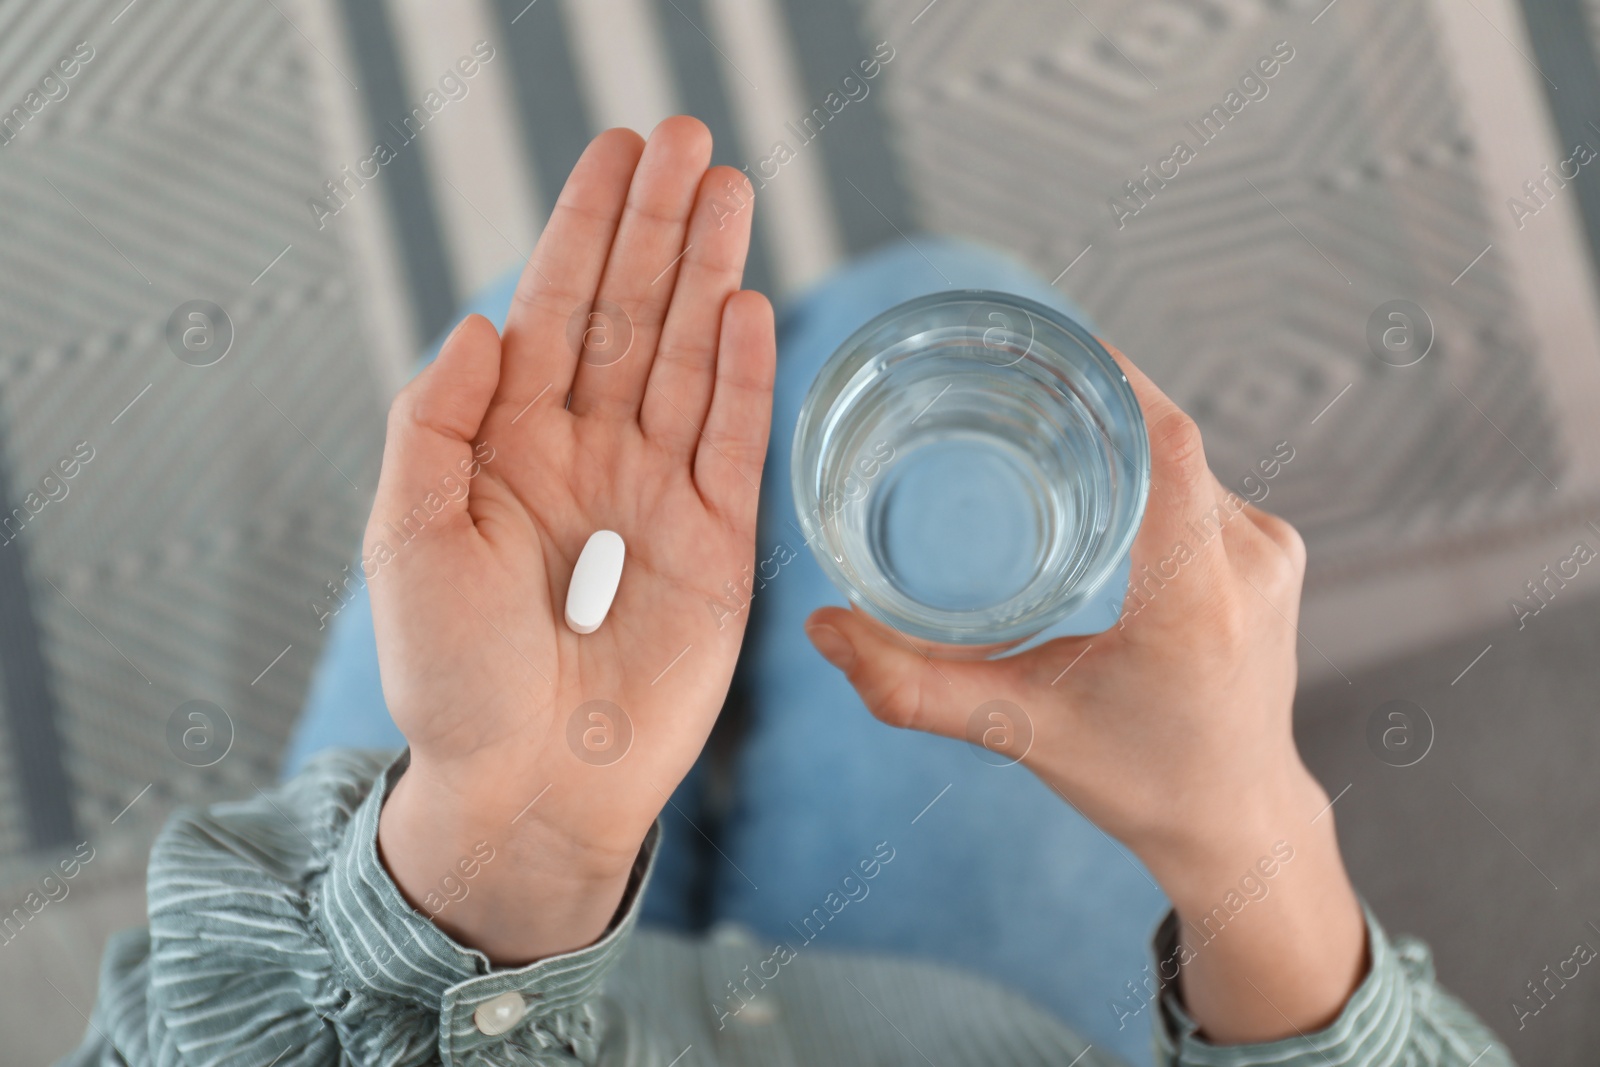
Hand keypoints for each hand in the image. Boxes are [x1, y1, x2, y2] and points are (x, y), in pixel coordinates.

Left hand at [368, 118, 773, 963]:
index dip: (585, 227)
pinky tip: (747, 306)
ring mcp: (658, 496)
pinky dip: (743, 376)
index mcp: (509, 444)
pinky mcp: (718, 547)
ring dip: (710, 275)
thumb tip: (482, 323)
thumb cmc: (452, 676)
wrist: (526, 788)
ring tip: (731, 188)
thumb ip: (434, 423)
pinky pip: (735, 444)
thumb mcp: (406, 539)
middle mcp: (588, 454)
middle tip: (688, 136)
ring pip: (690, 361)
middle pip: (632, 314)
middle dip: (659, 225)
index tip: (616, 150)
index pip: (556, 309)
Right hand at [805, 345, 1366, 1042]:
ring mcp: (1269, 551)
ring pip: (1181, 451)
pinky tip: (1086, 454)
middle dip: (1085, 396)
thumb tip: (823, 630)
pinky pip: (1200, 474)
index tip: (1038, 346)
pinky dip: (1142, 456)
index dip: (1109, 377)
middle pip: (1163, 435)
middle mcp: (1246, 561)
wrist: (1236, 818)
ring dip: (1114, 425)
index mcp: (1194, 599)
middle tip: (1001, 374)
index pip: (1164, 444)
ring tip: (1033, 405)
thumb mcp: (1020, 730)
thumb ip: (914, 687)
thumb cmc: (1138, 778)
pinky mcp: (1270, 550)